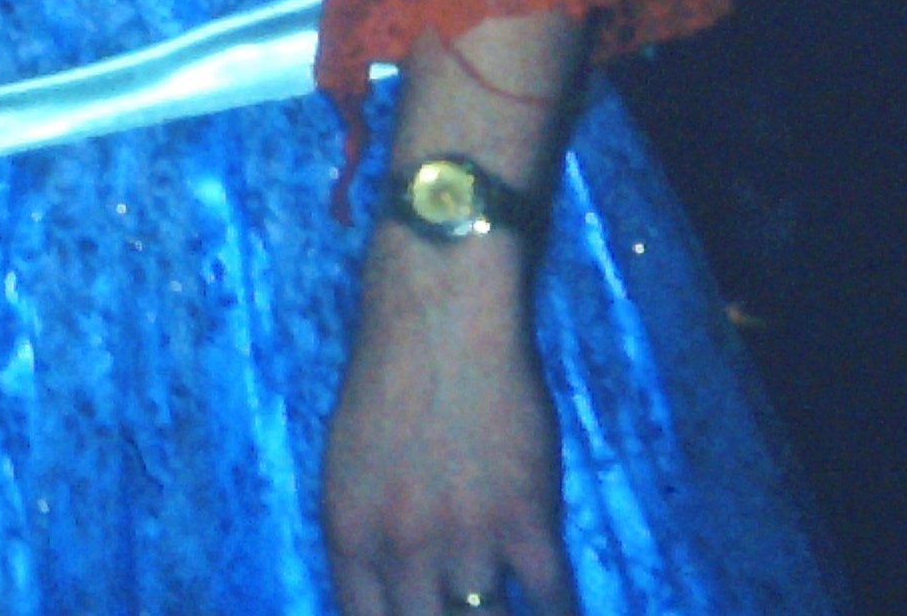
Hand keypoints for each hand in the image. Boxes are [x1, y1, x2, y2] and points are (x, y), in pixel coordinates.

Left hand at [323, 229, 574, 615]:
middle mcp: (400, 547)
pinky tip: (558, 613)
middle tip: (466, 612)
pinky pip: (552, 603)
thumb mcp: (350, 465)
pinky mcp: (527, 522)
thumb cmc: (390, 382)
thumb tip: (389, 585)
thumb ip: (369, 530)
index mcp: (348, 532)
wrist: (440, 320)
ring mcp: (465, 539)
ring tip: (506, 612)